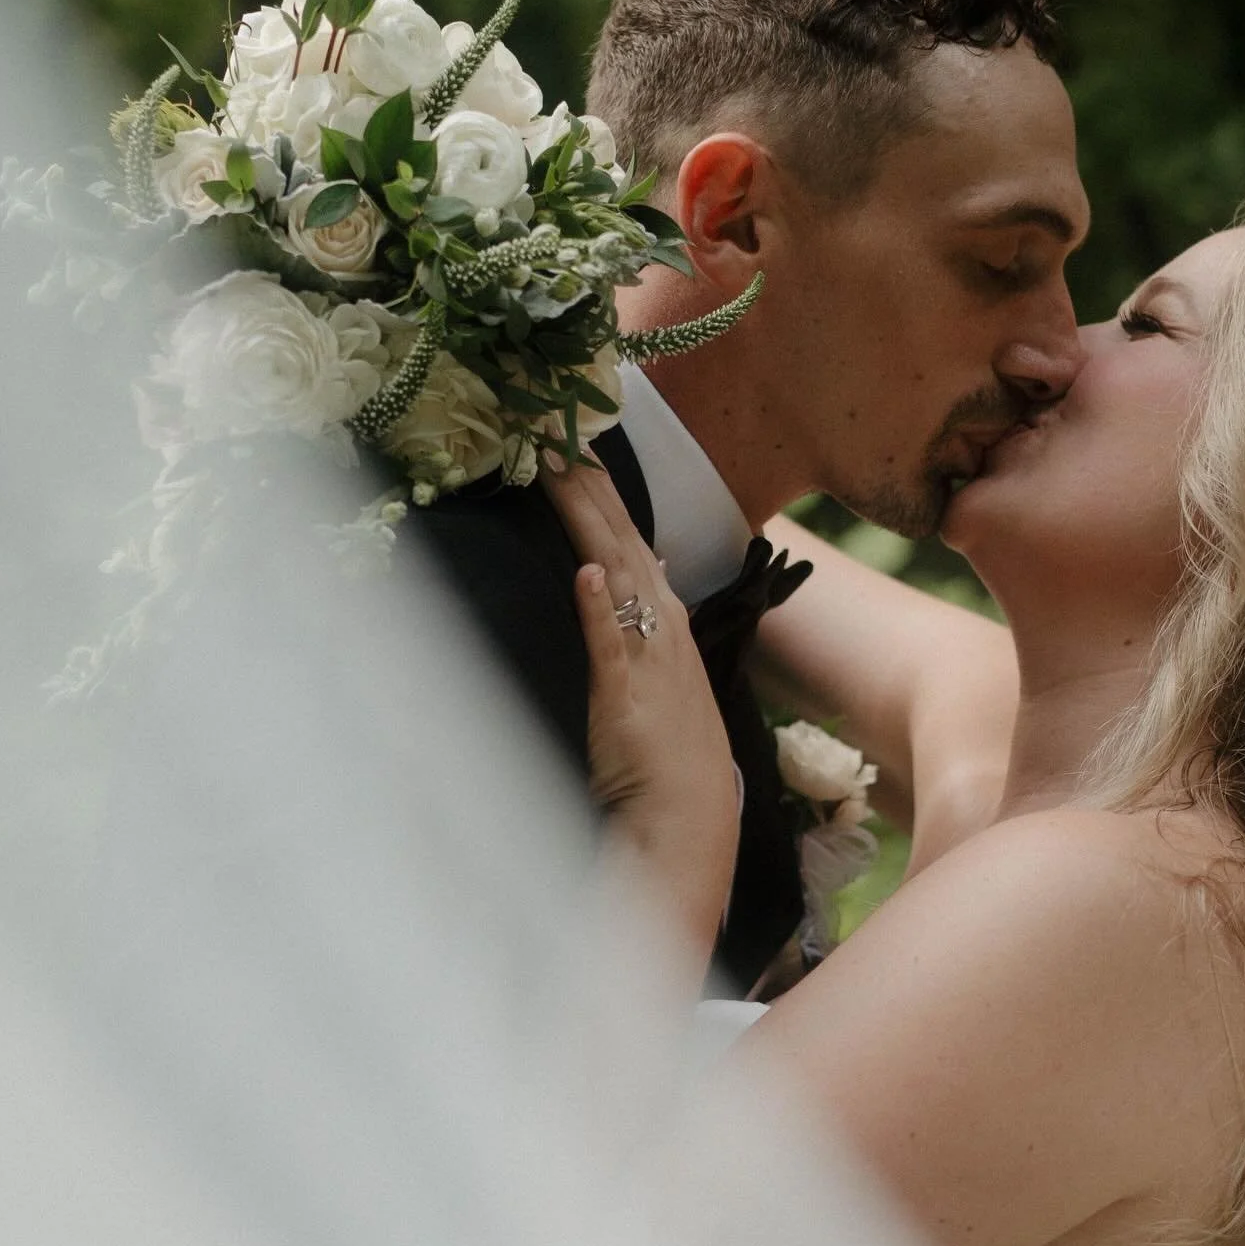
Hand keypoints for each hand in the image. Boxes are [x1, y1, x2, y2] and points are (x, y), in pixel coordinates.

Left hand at [541, 450, 739, 954]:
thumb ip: (631, 627)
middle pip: (619, 539)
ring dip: (589, 521)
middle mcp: (662, 628)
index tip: (572, 443)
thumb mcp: (651, 680)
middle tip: (555, 425)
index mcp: (665, 622)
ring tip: (560, 468)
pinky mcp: (627, 696)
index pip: (626, 540)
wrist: (689, 820)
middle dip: (589, 482)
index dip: (599, 492)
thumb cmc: (666, 760)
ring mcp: (648, 658)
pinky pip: (613, 644)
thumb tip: (612, 577)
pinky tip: (585, 572)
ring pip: (615, 573)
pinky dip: (600, 608)